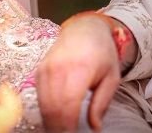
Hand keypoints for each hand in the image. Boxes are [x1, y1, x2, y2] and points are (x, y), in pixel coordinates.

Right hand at [36, 14, 123, 131]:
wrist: (85, 29)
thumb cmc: (102, 53)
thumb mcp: (111, 77)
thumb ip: (102, 103)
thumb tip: (95, 127)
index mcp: (79, 69)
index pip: (68, 105)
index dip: (68, 127)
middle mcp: (58, 68)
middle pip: (53, 108)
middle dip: (58, 129)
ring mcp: (46, 68)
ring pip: (43, 105)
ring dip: (50, 123)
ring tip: (61, 132)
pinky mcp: (39, 70)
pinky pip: (39, 97)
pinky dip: (45, 112)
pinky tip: (54, 121)